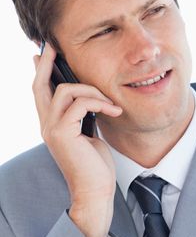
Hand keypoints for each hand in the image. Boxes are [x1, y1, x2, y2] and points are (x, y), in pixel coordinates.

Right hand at [32, 44, 122, 236]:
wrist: (95, 189)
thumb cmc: (95, 163)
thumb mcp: (88, 132)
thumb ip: (83, 115)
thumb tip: (89, 98)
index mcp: (53, 123)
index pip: (41, 91)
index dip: (41, 70)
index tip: (43, 53)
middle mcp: (46, 124)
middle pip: (39, 85)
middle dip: (46, 63)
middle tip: (52, 47)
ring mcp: (51, 128)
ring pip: (66, 90)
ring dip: (93, 91)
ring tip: (110, 104)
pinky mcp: (62, 133)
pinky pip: (80, 103)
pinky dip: (100, 103)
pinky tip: (114, 111)